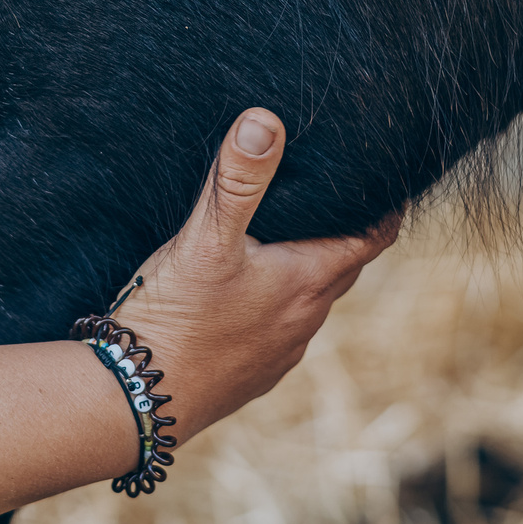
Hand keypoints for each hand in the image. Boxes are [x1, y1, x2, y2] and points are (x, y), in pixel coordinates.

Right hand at [111, 109, 400, 438]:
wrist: (136, 402)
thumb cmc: (175, 318)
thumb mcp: (205, 238)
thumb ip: (237, 180)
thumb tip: (266, 121)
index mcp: (307, 281)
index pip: (373, 237)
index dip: (384, 206)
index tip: (385, 178)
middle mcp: (304, 320)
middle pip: (343, 266)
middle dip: (343, 231)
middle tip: (332, 193)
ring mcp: (279, 353)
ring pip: (309, 301)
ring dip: (306, 270)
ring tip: (284, 237)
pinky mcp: (251, 375)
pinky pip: (278, 331)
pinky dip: (274, 305)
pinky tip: (241, 294)